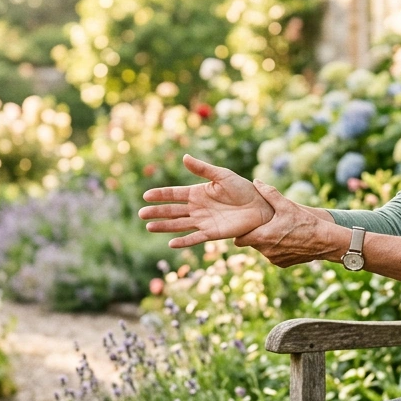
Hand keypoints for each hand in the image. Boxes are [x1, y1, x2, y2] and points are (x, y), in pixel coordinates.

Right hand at [138, 154, 274, 247]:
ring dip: (164, 226)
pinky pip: (195, 238)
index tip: (146, 195)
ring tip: (149, 227)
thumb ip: (203, 169)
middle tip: (141, 214)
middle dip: (157, 212)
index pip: (174, 194)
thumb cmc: (243, 188)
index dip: (161, 195)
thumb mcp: (222, 175)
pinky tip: (171, 243)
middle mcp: (197, 208)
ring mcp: (203, 221)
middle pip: (172, 210)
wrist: (259, 207)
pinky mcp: (212, 233)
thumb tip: (184, 157)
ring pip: (179, 224)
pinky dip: (183, 241)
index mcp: (198, 192)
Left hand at [234, 180, 340, 267]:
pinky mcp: (282, 264)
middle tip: (264, 223)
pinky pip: (274, 255)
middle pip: (252, 243)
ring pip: (263, 249)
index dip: (241, 232)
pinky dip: (277, 248)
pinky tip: (287, 239)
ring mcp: (274, 259)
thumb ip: (269, 193)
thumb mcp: (286, 205)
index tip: (246, 225)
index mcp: (262, 237)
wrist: (325, 242)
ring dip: (267, 241)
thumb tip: (256, 181)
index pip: (239, 240)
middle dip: (256, 234)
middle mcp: (266, 251)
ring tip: (277, 230)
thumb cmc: (305, 222)